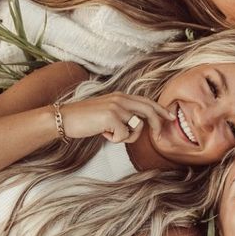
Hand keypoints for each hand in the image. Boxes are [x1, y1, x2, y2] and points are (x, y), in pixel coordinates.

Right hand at [60, 93, 175, 143]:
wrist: (63, 118)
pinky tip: (102, 134)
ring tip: (109, 133)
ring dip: (126, 136)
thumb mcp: (107, 112)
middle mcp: (121, 99)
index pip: (147, 101)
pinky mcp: (112, 117)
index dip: (160, 110)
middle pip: (149, 111)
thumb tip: (139, 124)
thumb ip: (123, 114)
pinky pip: (124, 136)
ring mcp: (117, 107)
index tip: (170, 117)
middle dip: (157, 124)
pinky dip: (114, 140)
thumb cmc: (84, 119)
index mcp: (121, 96)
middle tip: (158, 135)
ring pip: (137, 127)